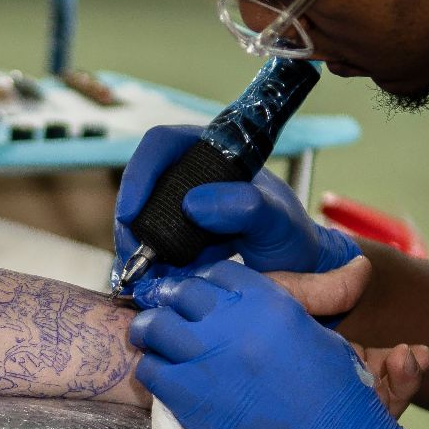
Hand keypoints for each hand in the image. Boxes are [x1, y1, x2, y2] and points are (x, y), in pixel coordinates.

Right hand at [115, 125, 360, 283]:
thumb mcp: (278, 222)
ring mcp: (181, 207)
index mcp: (214, 152)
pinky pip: (148, 246)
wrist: (299, 272)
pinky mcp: (176, 238)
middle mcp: (192, 175)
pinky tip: (149, 284)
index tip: (131, 213)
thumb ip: (248, 207)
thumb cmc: (293, 238)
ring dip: (133, 246)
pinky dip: (144, 265)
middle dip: (129, 219)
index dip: (140, 173)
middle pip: (141, 184)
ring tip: (140, 277)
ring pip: (139, 217)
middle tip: (130, 255)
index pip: (163, 144)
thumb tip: (194, 204)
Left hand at [130, 260, 423, 428]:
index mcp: (268, 301)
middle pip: (181, 293)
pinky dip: (152, 368)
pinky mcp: (188, 396)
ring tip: (153, 338)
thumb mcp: (333, 337)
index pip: (219, 273)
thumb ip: (327, 300)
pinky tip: (162, 374)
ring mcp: (206, 357)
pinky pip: (150, 368)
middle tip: (171, 314)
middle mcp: (233, 321)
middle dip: (173, 301)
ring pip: (154, 325)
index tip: (202, 297)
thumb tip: (362, 267)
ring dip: (151, 330)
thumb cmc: (344, 397)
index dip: (206, 283)